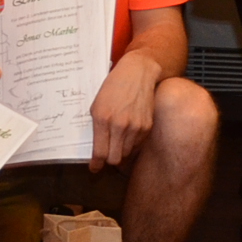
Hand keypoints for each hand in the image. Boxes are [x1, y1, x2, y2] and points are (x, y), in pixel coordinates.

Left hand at [89, 52, 160, 168]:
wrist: (137, 73)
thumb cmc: (113, 87)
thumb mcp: (97, 104)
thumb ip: (97, 126)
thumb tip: (97, 148)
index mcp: (102, 118)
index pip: (100, 152)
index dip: (96, 164)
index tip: (94, 168)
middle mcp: (119, 125)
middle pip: (114, 159)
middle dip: (108, 160)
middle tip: (106, 156)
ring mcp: (135, 127)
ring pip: (126, 154)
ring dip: (120, 152)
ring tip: (117, 142)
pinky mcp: (147, 126)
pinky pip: (137, 145)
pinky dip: (131, 144)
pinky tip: (127, 134)